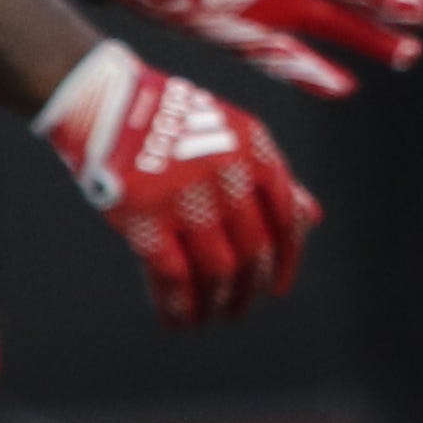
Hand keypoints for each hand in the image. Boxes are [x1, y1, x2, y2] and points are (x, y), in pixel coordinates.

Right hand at [37, 42, 319, 324]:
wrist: (107, 102)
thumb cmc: (174, 120)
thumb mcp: (235, 134)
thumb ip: (273, 177)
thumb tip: (315, 218)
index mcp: (256, 150)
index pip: (286, 216)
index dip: (287, 258)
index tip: (280, 288)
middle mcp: (229, 175)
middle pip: (254, 249)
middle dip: (250, 288)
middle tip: (240, 309)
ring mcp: (187, 197)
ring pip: (218, 269)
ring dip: (218, 301)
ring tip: (212, 317)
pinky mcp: (145, 218)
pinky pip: (173, 275)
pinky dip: (178, 304)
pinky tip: (177, 320)